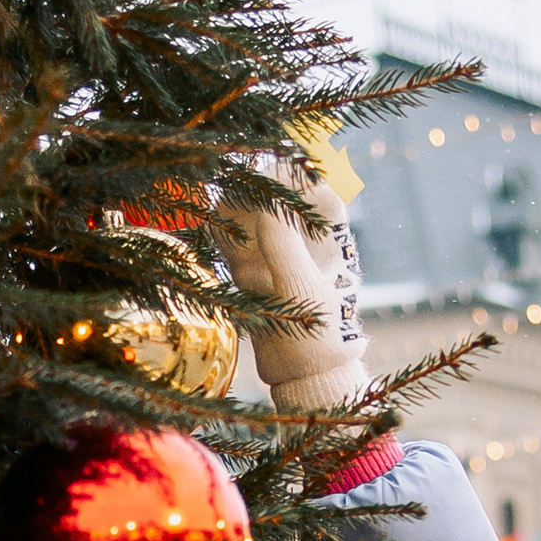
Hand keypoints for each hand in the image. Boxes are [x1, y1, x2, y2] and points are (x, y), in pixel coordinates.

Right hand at [221, 162, 369, 409]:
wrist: (305, 381)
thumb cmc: (319, 341)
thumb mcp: (302, 292)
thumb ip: (284, 250)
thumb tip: (266, 212)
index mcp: (332, 247)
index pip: (322, 196)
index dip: (304, 174)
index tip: (284, 159)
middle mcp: (305, 248)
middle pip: (285, 201)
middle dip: (264, 183)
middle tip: (243, 169)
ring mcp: (279, 261)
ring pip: (257, 220)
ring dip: (239, 203)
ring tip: (221, 186)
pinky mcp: (256, 277)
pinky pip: (237, 246)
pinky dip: (224, 230)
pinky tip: (209, 216)